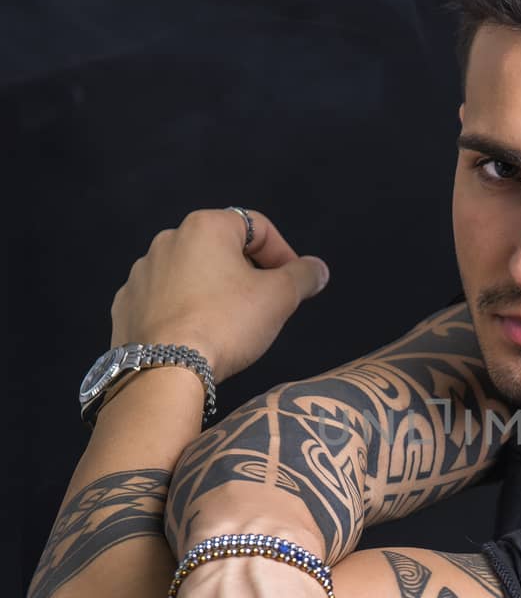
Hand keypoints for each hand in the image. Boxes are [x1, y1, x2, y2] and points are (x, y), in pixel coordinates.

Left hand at [109, 208, 329, 381]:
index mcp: (205, 226)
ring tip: (228, 325)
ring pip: (189, 274)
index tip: (294, 284)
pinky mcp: (125, 304)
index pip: (257, 227)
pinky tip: (195, 336)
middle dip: (246, 273)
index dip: (283, 253)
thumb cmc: (226, 323)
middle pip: (221, 249)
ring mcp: (141, 272)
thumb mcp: (279, 297)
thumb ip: (303, 276)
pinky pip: (163, 300)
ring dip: (212, 291)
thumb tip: (317, 269)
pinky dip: (182, 310)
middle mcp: (167, 239)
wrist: (164, 371)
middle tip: (264, 306)